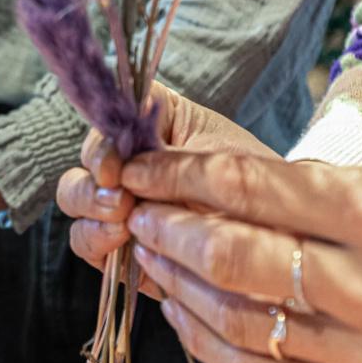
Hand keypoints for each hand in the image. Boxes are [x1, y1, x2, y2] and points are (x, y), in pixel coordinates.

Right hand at [57, 82, 274, 270]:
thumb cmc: (259, 184)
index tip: (115, 164)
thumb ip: (169, 159)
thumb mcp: (221, 158)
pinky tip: (120, 243)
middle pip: (82, 162)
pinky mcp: (121, 245)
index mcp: (151, 124)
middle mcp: (128, 161)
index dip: (103, 141)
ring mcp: (121, 202)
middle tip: (120, 201)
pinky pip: (88, 243)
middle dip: (91, 183)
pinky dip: (96, 243)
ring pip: (75, 201)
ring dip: (90, 211)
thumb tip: (120, 166)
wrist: (286, 236)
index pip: (108, 118)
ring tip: (121, 224)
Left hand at [120, 152, 361, 362]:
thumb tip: (200, 187)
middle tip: (135, 210)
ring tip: (150, 254)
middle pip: (230, 257)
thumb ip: (302, 189)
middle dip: (165, 229)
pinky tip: (183, 309)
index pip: (245, 186)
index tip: (138, 168)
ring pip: (234, 320)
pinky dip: (206, 341)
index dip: (175, 175)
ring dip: (176, 284)